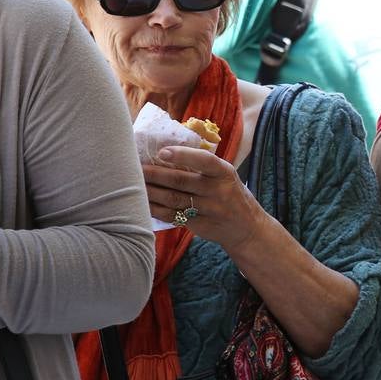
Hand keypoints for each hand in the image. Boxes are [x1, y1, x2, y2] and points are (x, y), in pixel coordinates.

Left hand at [143, 146, 267, 251]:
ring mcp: (210, 210)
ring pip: (173, 199)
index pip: (204, 161)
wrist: (247, 228)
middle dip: (155, 174)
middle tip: (134, 167)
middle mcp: (219, 191)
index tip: (161, 152)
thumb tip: (164, 152)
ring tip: (133, 184)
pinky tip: (143, 202)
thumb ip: (203, 166)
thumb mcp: (225, 176)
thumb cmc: (230, 194)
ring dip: (150, 191)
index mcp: (225, 173)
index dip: (182, 155)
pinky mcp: (201, 225)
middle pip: (181, 181)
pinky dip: (155, 209)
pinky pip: (173, 216)